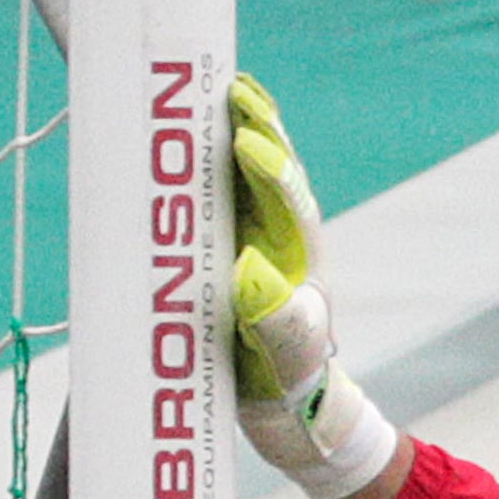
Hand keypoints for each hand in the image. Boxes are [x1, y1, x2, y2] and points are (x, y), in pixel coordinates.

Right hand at [227, 74, 398, 498]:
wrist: (293, 410)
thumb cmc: (293, 388)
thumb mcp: (284, 364)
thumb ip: (272, 323)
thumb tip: (250, 272)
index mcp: (299, 264)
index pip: (285, 206)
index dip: (267, 172)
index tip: (245, 143)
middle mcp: (280, 242)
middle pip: (270, 175)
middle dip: (256, 130)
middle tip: (235, 91)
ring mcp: (257, 242)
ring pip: (248, 178)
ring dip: (234, 133)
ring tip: (223, 88)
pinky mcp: (231, 251)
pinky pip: (222, 197)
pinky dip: (210, 162)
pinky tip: (199, 130)